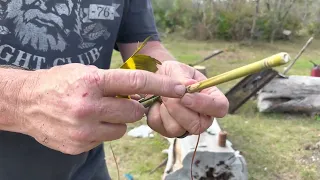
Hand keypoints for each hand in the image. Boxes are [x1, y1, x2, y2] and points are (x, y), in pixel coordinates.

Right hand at [18, 63, 185, 154]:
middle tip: (117, 102)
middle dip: (131, 108)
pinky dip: (101, 132)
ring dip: (116, 121)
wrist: (26, 102)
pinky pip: (105, 140)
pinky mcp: (78, 145)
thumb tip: (138, 96)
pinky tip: (85, 124)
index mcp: (91, 82)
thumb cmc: (59, 82)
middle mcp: (88, 106)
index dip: (162, 86)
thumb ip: (113, 84)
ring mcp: (83, 129)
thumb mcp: (85, 72)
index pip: (136, 83)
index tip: (181, 89)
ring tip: (98, 113)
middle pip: (133, 112)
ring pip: (122, 129)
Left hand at [147, 61, 228, 137]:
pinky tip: (156, 103)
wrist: (152, 79)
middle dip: (180, 110)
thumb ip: (181, 77)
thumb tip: (189, 85)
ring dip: (167, 111)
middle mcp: (201, 116)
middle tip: (167, 95)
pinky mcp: (167, 131)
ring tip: (162, 96)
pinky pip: (162, 128)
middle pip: (199, 125)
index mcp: (210, 98)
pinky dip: (155, 114)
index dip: (205, 105)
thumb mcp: (175, 68)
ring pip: (178, 129)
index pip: (220, 108)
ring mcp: (185, 126)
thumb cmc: (170, 74)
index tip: (186, 97)